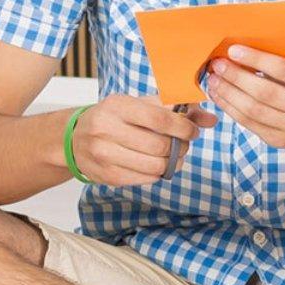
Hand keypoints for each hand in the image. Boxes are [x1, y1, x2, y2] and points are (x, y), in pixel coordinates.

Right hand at [71, 94, 217, 186]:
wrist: (74, 137)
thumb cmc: (114, 118)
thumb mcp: (139, 106)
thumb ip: (176, 110)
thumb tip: (210, 119)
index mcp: (116, 106)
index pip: (161, 119)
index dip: (184, 128)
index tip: (192, 131)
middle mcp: (105, 129)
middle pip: (160, 146)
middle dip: (180, 147)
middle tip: (182, 145)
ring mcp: (103, 154)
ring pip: (155, 166)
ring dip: (171, 163)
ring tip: (171, 156)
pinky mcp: (106, 175)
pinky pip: (145, 178)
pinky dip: (156, 172)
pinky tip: (153, 164)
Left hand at [207, 45, 284, 150]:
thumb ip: (282, 65)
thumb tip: (239, 51)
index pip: (284, 70)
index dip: (256, 59)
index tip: (233, 50)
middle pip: (265, 93)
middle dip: (236, 77)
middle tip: (217, 65)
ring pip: (253, 110)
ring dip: (227, 93)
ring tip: (212, 80)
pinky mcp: (279, 141)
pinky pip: (248, 123)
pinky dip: (229, 108)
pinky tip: (218, 95)